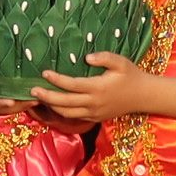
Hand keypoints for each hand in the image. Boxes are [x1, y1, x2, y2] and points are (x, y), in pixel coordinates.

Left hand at [31, 50, 151, 124]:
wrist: (143, 96)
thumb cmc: (131, 76)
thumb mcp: (121, 62)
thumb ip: (104, 57)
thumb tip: (87, 58)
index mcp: (98, 88)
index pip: (71, 85)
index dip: (56, 80)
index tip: (44, 73)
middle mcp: (94, 103)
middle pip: (64, 102)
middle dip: (47, 96)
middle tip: (32, 90)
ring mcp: (94, 113)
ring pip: (67, 113)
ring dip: (52, 106)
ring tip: (40, 97)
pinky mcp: (95, 118)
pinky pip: (74, 117)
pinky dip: (62, 112)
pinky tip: (54, 104)